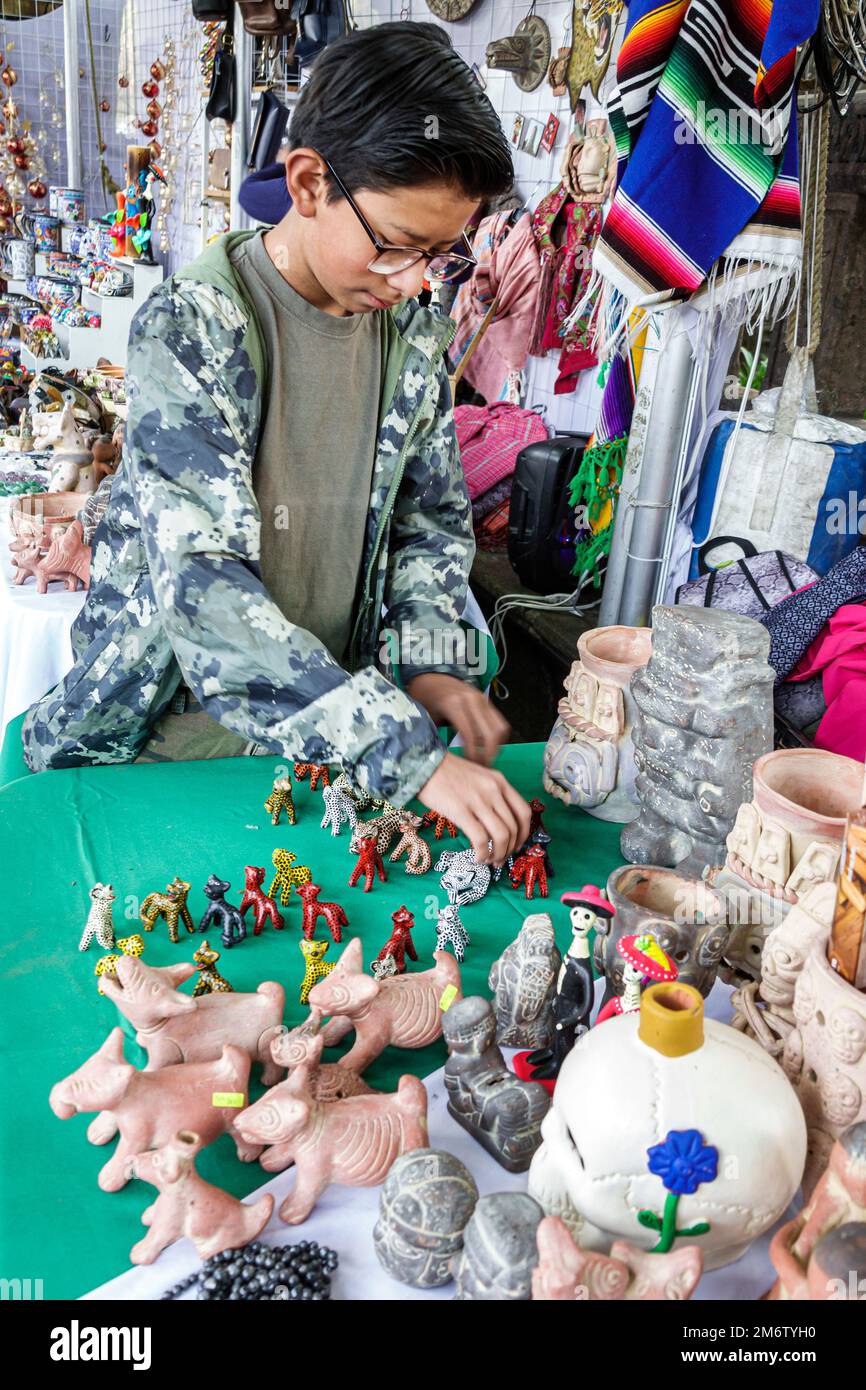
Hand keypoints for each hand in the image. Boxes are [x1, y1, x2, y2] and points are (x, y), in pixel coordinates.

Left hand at [406, 673, 509, 766]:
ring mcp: (482, 698)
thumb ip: (434, 737)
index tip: (470, 767)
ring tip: (486, 758)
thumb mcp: (425, 717)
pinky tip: (487, 746)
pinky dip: (497, 737)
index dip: (473, 755)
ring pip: (500, 728)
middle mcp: (471, 700)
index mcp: (453, 704)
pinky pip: (500, 722)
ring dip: (496, 746)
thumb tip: (444, 762)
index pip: (470, 736)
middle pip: (490, 733)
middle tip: (482, 767)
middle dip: (488, 754)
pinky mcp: (488, 700)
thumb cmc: (425, 699)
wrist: (431, 677)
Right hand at [418, 750, 530, 865]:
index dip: (523, 834)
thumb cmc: (448, 772)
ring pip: (501, 836)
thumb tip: (497, 823)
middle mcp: (494, 790)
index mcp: (500, 782)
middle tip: (500, 859)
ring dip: (497, 854)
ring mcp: (479, 800)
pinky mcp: (461, 811)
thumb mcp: (478, 777)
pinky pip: (480, 839)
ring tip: (489, 861)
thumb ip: (491, 795)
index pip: (524, 812)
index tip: (516, 845)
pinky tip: (476, 857)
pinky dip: (482, 853)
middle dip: (509, 849)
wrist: (424, 764)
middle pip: (513, 828)